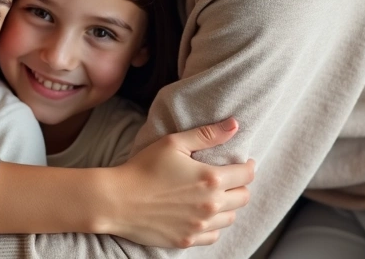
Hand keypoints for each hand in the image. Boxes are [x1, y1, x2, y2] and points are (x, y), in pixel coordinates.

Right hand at [100, 118, 254, 247]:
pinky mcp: (187, 240)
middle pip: (243, 197)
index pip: (246, 174)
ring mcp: (200, 226)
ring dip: (228, 206)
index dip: (248, 166)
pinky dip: (213, 226)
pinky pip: (214, 235)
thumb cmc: (142, 168)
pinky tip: (202, 215)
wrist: (116, 200)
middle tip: (228, 178)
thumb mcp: (173, 143)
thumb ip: (207, 135)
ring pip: (231, 218)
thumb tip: (235, 124)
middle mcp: (211, 205)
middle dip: (240, 186)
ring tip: (215, 196)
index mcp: (211, 179)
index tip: (243, 162)